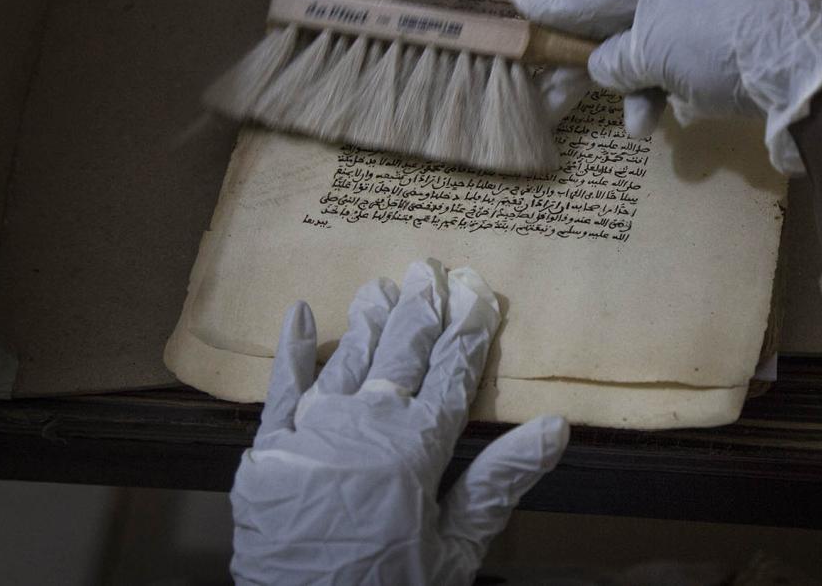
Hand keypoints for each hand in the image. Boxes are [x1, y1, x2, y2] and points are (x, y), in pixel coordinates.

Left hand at [230, 261, 569, 585]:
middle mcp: (364, 428)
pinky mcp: (266, 453)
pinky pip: (280, 391)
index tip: (478, 291)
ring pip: (347, 361)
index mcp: (417, 451)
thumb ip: (500, 482)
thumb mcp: (457, 551)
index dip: (469, 330)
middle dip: (420, 310)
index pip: (453, 373)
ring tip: (382, 285)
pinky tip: (298, 314)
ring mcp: (311, 435)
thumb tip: (555, 426)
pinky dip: (291, 352)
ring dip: (368, 320)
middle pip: (401, 355)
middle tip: (429, 269)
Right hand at [504, 0, 821, 174]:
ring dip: (642, 87)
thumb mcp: (648, 54)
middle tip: (564, 93)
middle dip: (602, 65)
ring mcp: (713, 0)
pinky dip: (674, 85)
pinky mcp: (736, 32)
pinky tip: (673, 115)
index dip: (554, 8)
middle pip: (623, 21)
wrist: (799, 67)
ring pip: (656, 46)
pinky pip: (686, 56)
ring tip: (641, 124)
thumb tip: (601, 66)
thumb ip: (612, 59)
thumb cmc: (710, 45)